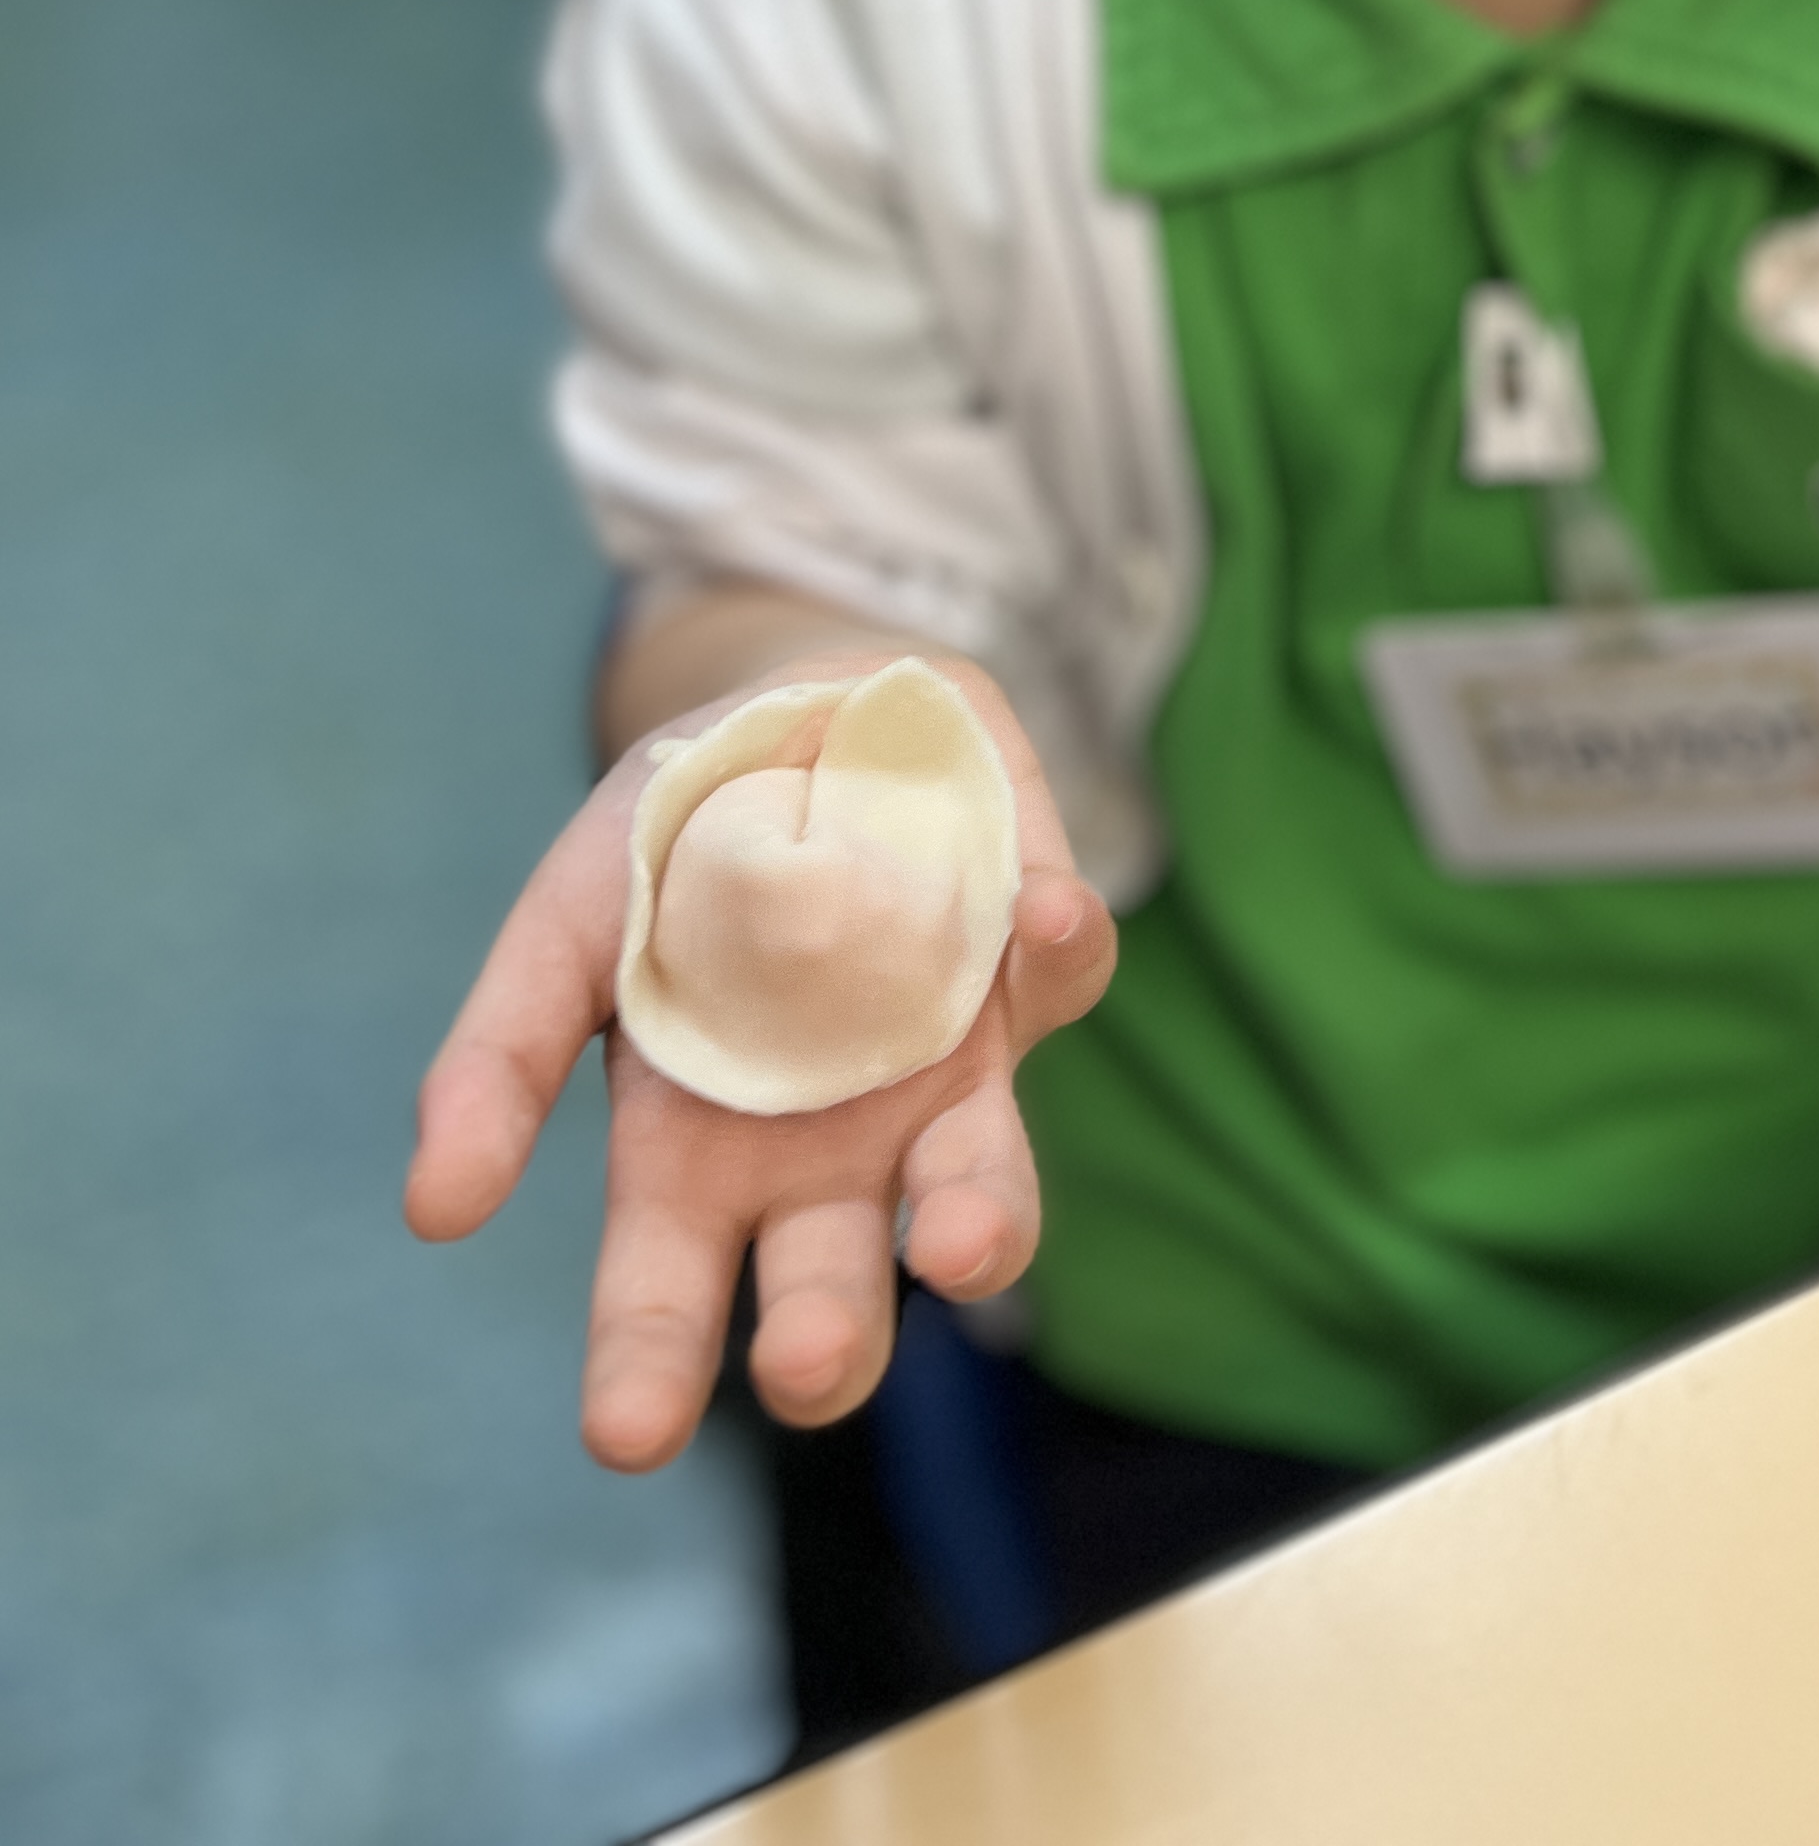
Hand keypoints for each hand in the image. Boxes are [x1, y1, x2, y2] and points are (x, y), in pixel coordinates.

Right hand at [406, 657, 1115, 1472]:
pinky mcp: (1032, 962)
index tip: (626, 1433)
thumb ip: (503, 1056)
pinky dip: (1062, 950)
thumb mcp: (566, 928)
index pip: (667, 1301)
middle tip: (802, 1358)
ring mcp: (946, 1072)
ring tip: (952, 1243)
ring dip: (978, 1220)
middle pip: (838, 1291)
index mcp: (699, 1163)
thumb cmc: (666, 846)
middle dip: (826, 1339)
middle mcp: (834, 1152)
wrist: (794, 705)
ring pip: (985, 1187)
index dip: (648, 1371)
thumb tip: (434, 1211)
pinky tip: (1043, 920)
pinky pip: (1066, 972)